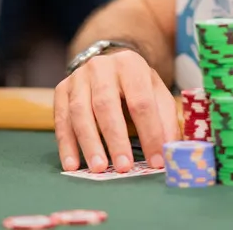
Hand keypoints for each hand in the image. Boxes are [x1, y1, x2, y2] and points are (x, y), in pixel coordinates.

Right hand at [53, 51, 178, 174]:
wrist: (109, 63)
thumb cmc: (137, 85)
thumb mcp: (157, 93)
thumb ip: (165, 119)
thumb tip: (170, 149)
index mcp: (131, 64)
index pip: (141, 102)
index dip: (149, 133)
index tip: (155, 161)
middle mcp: (101, 66)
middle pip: (106, 105)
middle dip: (115, 139)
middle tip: (123, 167)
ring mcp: (78, 77)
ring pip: (80, 112)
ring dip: (89, 143)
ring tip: (99, 168)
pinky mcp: (62, 89)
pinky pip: (61, 119)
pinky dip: (66, 144)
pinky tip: (72, 164)